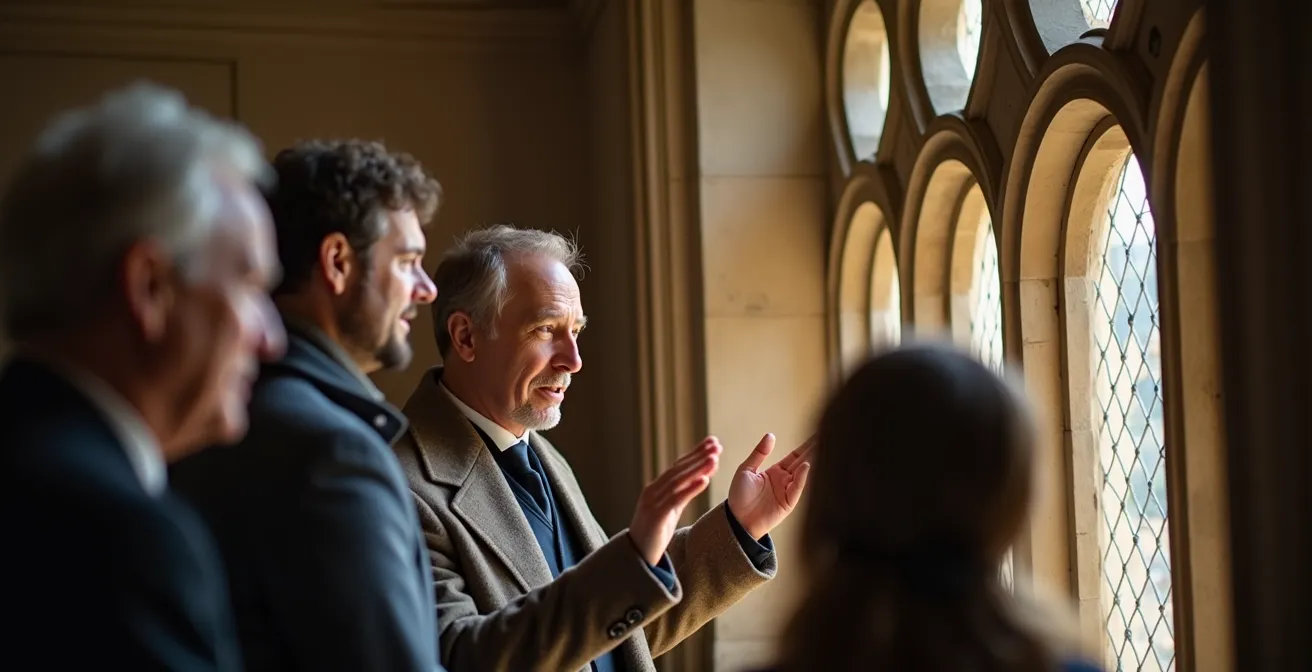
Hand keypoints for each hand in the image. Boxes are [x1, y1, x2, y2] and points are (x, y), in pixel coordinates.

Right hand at [629, 437, 721, 565]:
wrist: (636, 557)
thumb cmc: (654, 533)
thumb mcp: (670, 510)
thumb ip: (683, 493)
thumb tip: (701, 477)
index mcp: (656, 488)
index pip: (678, 466)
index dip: (696, 453)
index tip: (713, 443)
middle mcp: (653, 491)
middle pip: (679, 469)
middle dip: (698, 456)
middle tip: (716, 444)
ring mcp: (652, 502)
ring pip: (678, 481)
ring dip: (697, 468)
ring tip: (714, 458)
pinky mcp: (656, 516)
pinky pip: (676, 499)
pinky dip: (690, 488)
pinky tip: (704, 480)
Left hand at [727, 434, 814, 539]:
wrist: (737, 519)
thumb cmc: (739, 496)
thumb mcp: (746, 469)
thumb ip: (759, 453)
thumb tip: (771, 435)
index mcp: (776, 471)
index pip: (794, 456)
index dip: (805, 446)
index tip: (816, 435)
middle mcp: (785, 480)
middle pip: (802, 462)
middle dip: (814, 451)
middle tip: (826, 437)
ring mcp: (788, 491)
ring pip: (803, 473)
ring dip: (812, 461)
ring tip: (822, 448)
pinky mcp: (788, 502)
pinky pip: (797, 487)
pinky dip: (802, 477)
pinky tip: (806, 466)